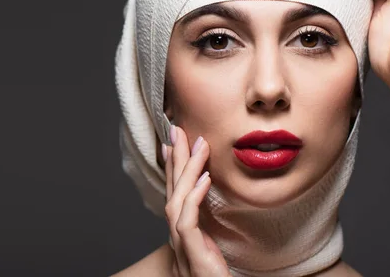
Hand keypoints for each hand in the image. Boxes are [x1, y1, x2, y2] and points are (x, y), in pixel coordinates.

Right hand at [162, 126, 230, 276]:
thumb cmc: (217, 276)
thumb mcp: (213, 245)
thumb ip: (208, 224)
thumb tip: (211, 196)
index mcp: (183, 231)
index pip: (176, 191)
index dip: (174, 165)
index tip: (176, 140)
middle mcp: (177, 235)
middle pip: (171, 189)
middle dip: (175, 158)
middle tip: (178, 129)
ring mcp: (181, 245)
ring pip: (177, 200)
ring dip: (187, 170)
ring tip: (198, 145)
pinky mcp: (192, 254)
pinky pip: (188, 221)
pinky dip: (195, 197)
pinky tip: (205, 179)